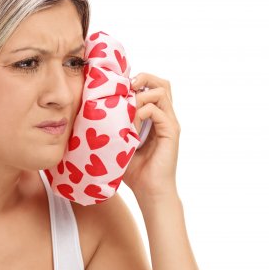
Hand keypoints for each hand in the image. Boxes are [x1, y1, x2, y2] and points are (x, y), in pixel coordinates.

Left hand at [121, 72, 180, 199]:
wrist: (149, 192)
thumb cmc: (134, 171)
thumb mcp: (120, 142)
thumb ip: (115, 126)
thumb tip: (97, 110)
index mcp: (155, 118)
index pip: (151, 88)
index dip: (136, 82)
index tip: (118, 87)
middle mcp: (165, 117)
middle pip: (162, 83)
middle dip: (143, 78)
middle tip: (126, 86)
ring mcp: (170, 123)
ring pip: (162, 91)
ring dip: (140, 94)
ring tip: (127, 106)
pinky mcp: (171, 132)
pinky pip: (157, 110)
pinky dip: (142, 111)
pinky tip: (131, 124)